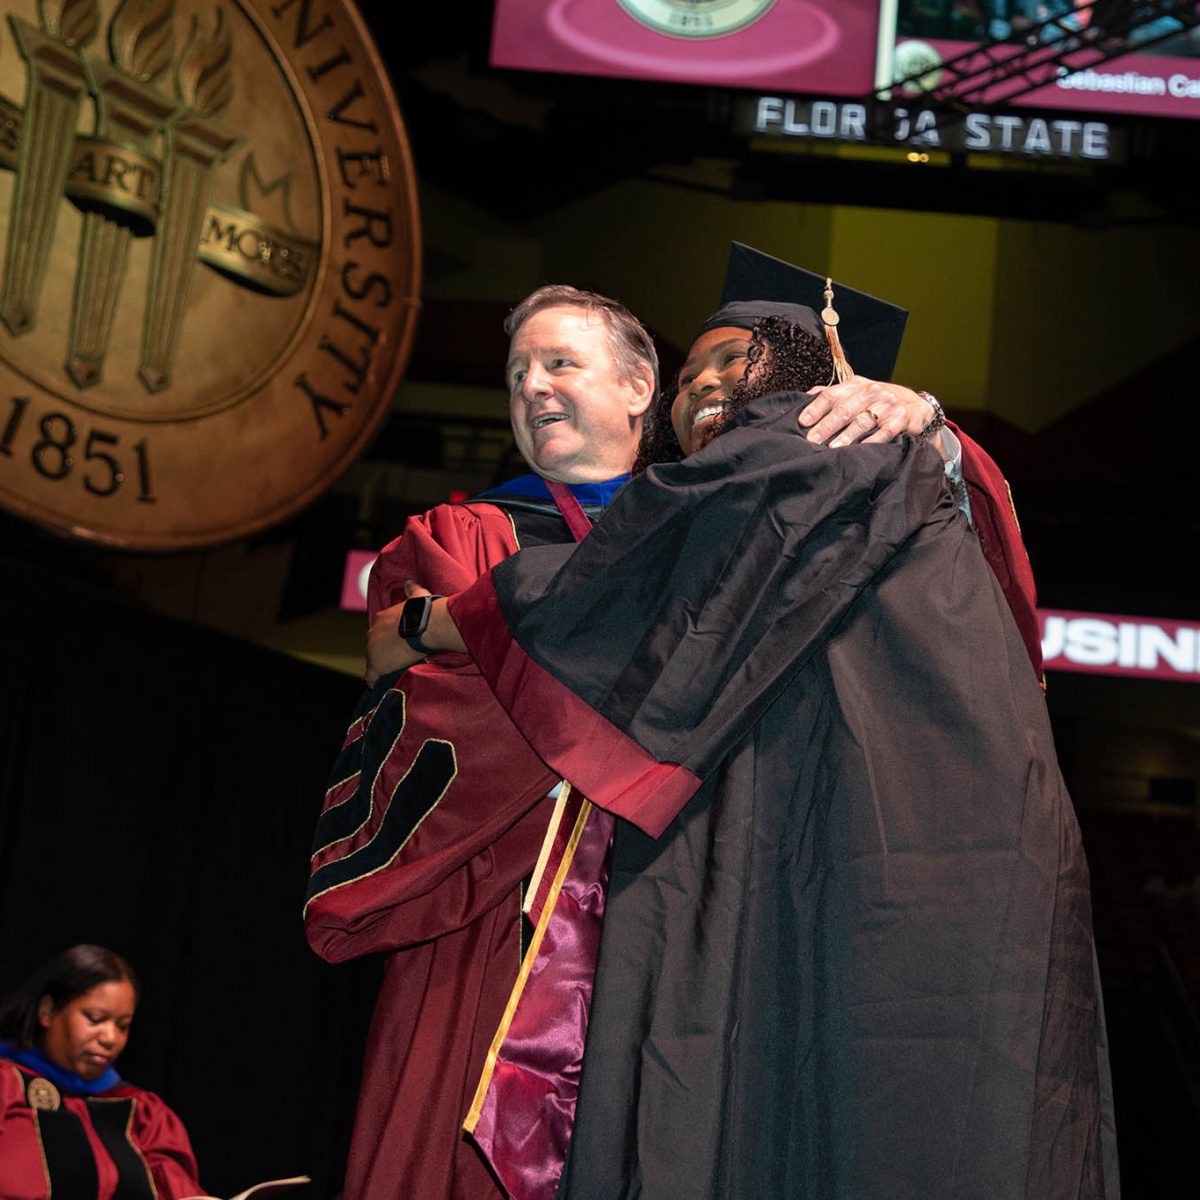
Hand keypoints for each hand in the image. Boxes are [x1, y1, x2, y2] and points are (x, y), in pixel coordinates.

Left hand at [364, 581, 467, 686]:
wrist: (426, 626)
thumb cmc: (424, 612)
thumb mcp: (417, 596)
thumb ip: (412, 589)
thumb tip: (409, 582)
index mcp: (382, 618)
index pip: (380, 631)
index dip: (388, 637)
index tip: (397, 641)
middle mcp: (373, 632)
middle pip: (374, 645)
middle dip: (383, 650)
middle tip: (398, 656)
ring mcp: (373, 650)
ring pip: (373, 660)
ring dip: (382, 665)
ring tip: (393, 670)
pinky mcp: (376, 665)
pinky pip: (371, 677)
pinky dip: (374, 681)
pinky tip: (378, 684)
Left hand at [798, 377, 939, 452]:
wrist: (916, 407)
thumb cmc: (877, 402)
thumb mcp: (856, 393)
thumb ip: (833, 396)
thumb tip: (802, 399)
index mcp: (856, 385)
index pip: (831, 394)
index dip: (815, 407)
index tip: (802, 421)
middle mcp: (872, 391)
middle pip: (845, 409)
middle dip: (826, 426)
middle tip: (812, 440)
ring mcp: (888, 405)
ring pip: (863, 421)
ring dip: (847, 435)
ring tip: (832, 448)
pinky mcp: (902, 419)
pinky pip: (885, 431)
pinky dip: (873, 441)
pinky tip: (860, 449)